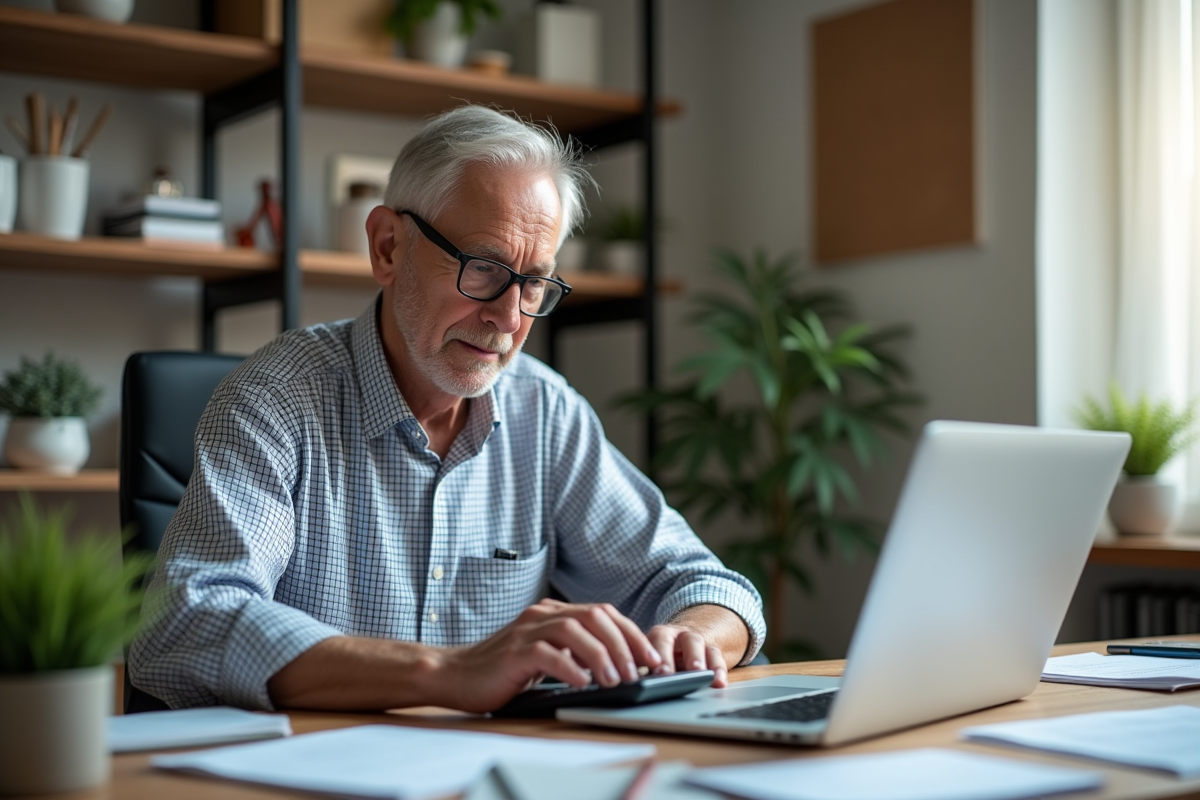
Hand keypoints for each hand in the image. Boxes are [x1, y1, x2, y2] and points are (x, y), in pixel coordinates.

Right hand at [434, 598, 663, 712]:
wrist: (455, 675)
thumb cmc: (502, 670)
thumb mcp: (545, 656)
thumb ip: (573, 652)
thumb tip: (618, 666)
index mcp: (552, 612)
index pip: (603, 613)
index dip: (632, 634)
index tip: (651, 658)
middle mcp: (541, 614)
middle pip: (595, 616)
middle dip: (624, 644)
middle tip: (640, 671)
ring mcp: (526, 630)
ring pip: (574, 629)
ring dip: (601, 655)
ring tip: (616, 680)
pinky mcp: (512, 652)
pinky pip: (546, 653)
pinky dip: (570, 667)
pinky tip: (583, 683)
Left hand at [645, 623, 729, 686]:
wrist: (688, 643)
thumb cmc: (665, 657)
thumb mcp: (653, 661)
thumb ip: (643, 670)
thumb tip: (632, 685)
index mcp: (657, 636)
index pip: (654, 641)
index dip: (654, 655)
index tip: (655, 673)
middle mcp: (675, 634)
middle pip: (671, 639)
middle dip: (669, 657)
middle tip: (667, 674)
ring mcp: (695, 639)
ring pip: (695, 643)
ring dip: (696, 660)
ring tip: (699, 675)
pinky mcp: (711, 650)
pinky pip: (716, 655)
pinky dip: (718, 669)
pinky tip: (720, 683)